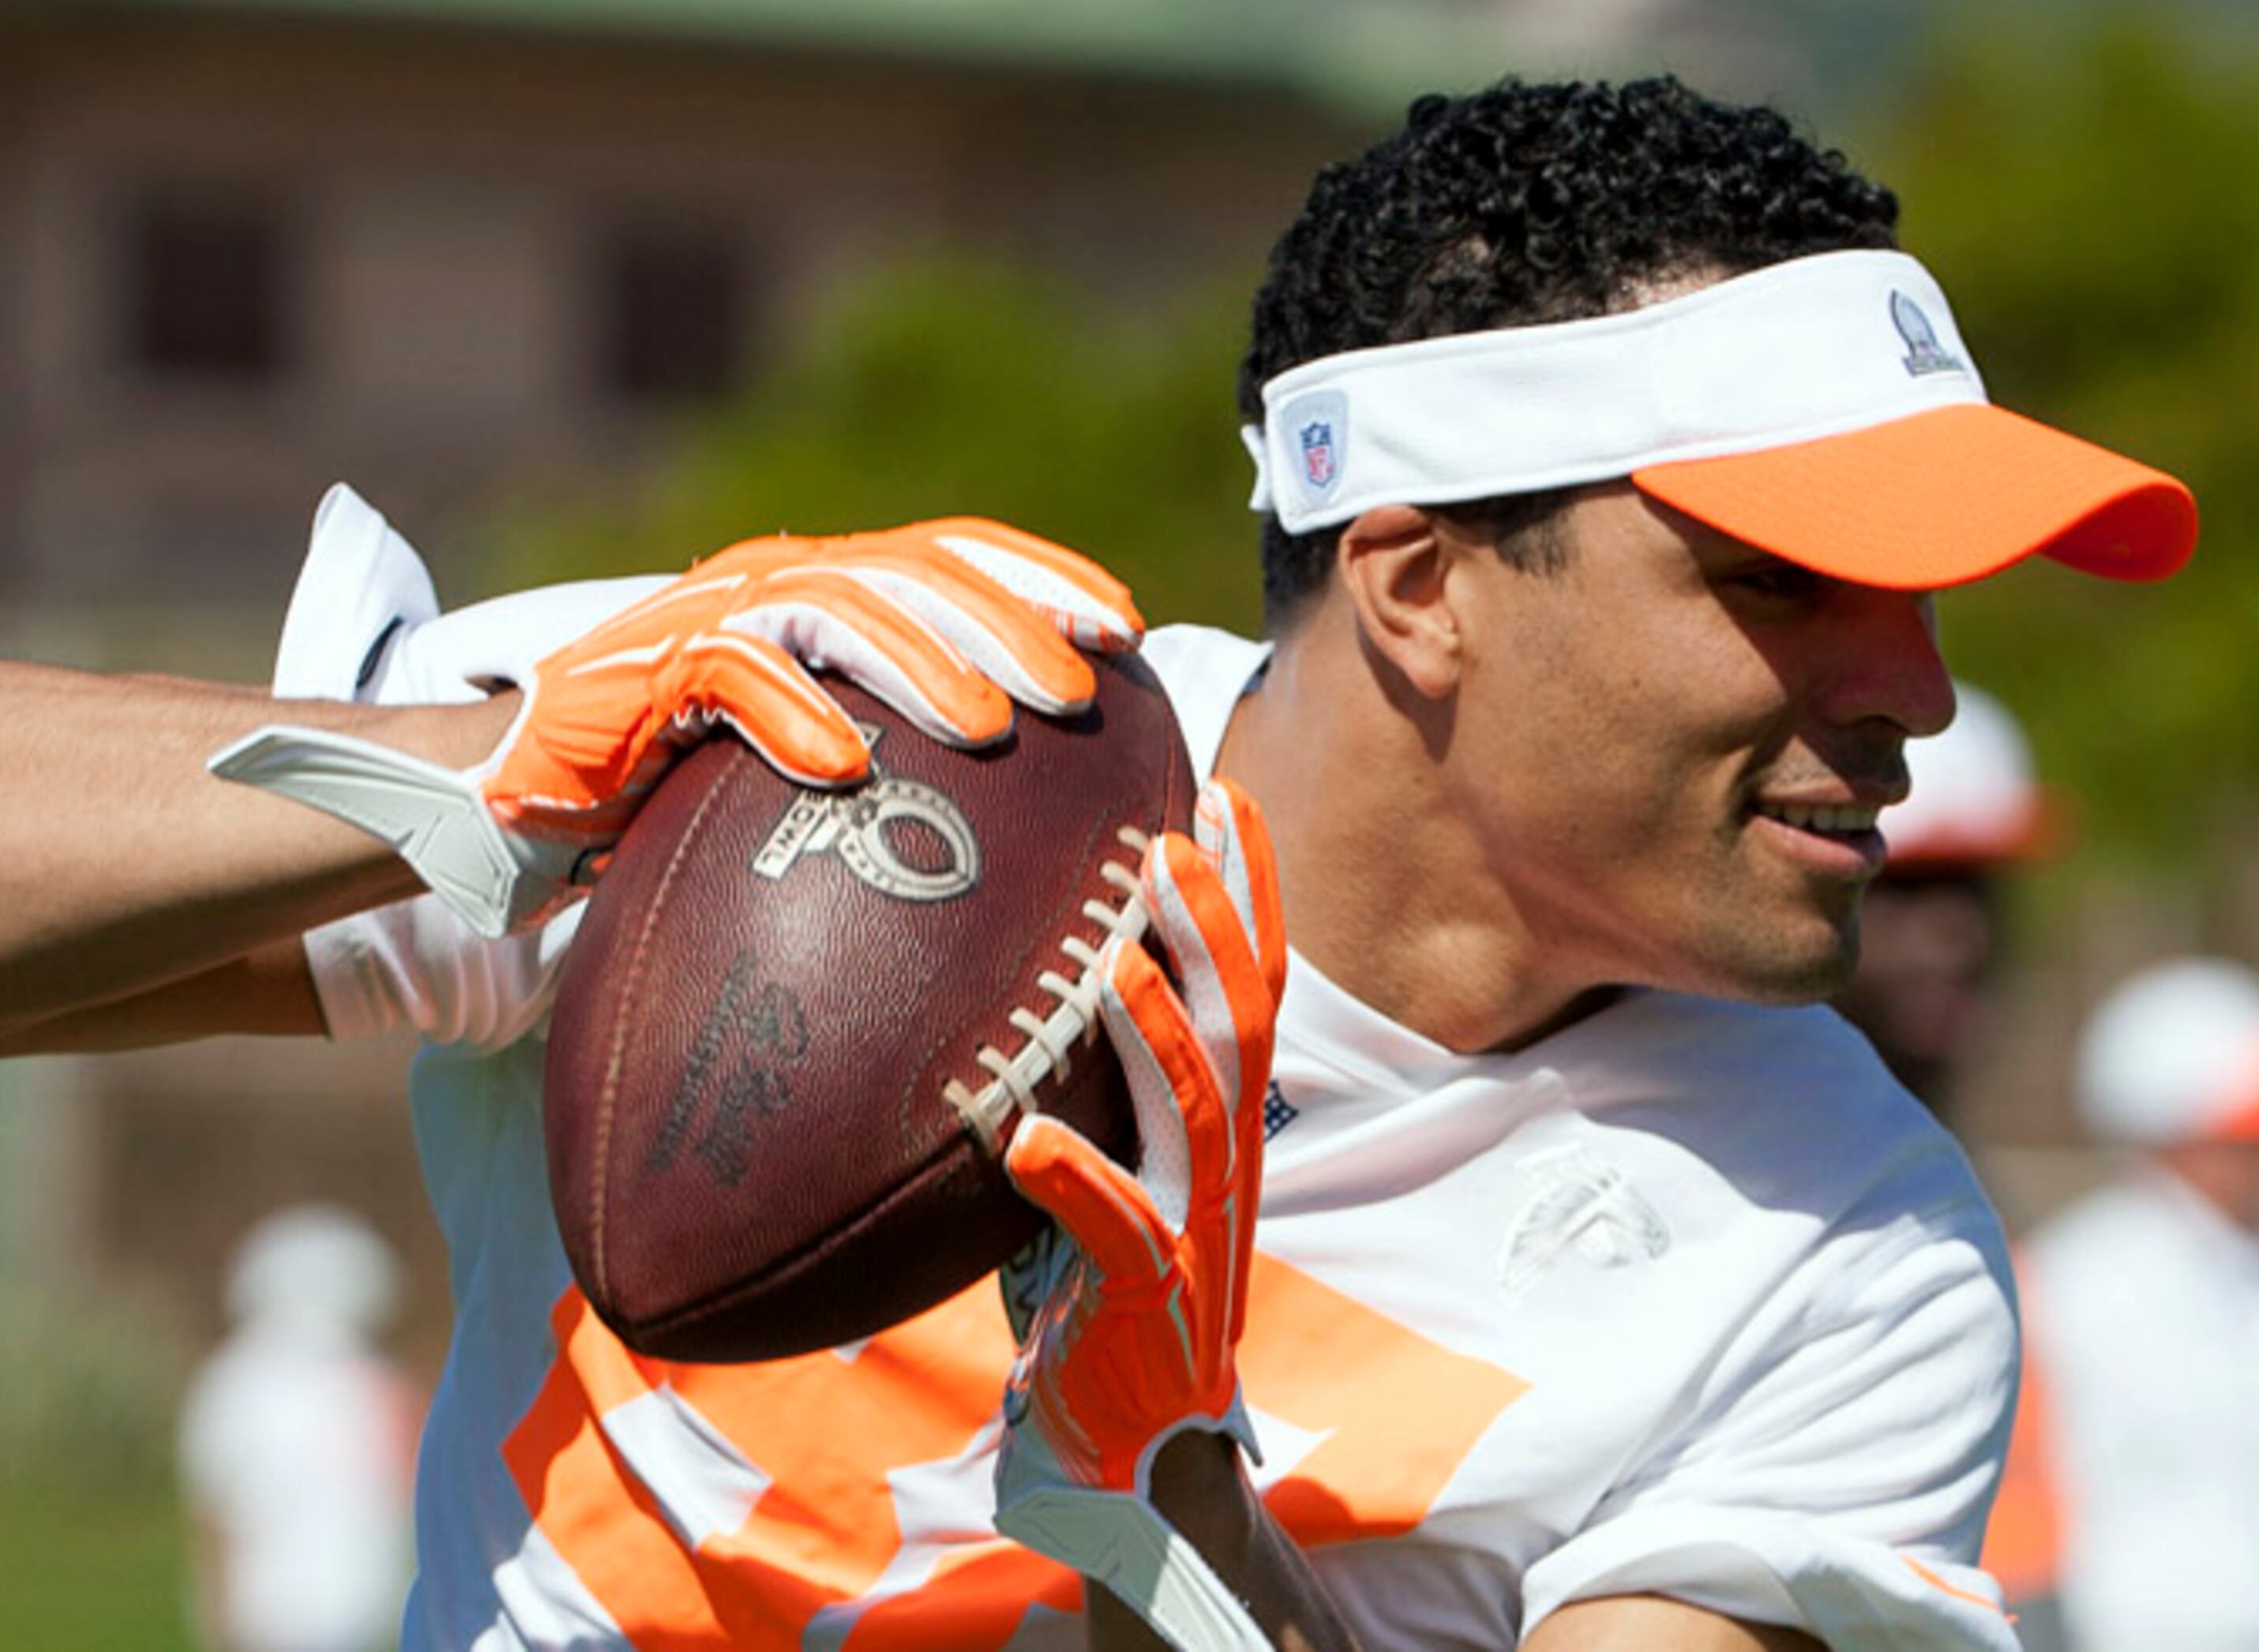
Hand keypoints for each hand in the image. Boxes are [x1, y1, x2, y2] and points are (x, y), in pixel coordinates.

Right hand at [212, 518, 1139, 935]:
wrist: (495, 800)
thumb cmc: (657, 806)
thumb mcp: (788, 779)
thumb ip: (880, 768)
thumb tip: (1016, 833)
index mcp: (809, 589)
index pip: (943, 552)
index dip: (1036, 576)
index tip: (1122, 631)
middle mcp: (761, 583)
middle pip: (909, 568)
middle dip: (1005, 618)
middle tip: (1079, 686)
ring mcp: (697, 619)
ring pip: (832, 606)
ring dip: (921, 659)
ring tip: (992, 724)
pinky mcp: (635, 675)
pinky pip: (728, 673)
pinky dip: (790, 712)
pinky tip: (847, 764)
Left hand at [994, 779, 1283, 1651]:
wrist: (1128, 1466)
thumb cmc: (1097, 1313)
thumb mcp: (1096, 1181)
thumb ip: (1082, 1095)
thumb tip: (1006, 994)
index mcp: (1217, 1134)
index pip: (1252, 990)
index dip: (1247, 894)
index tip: (1222, 793)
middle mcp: (1222, 1173)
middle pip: (1242, 1027)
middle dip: (1215, 930)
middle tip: (1171, 840)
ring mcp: (1192, 1235)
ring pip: (1195, 1114)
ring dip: (1159, 1031)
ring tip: (1115, 960)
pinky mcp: (1144, 1303)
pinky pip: (1114, 1230)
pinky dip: (1076, 1178)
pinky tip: (1026, 1138)